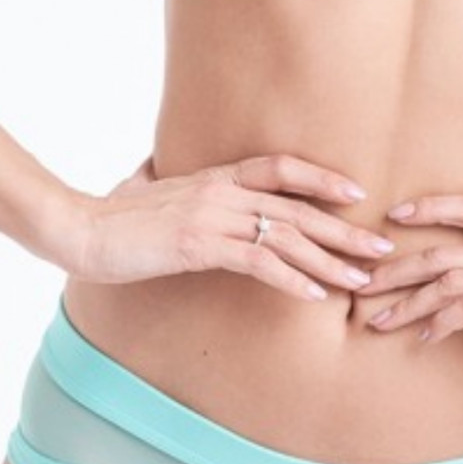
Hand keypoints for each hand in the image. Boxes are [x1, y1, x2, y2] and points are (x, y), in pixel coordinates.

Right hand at [63, 154, 394, 300]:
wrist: (79, 230)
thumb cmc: (114, 215)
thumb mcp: (148, 189)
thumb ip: (165, 179)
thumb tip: (156, 170)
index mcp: (216, 176)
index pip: (281, 169)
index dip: (322, 179)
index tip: (356, 195)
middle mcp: (222, 191)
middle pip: (299, 207)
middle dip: (345, 230)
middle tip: (382, 249)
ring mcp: (212, 216)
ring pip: (287, 237)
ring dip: (329, 261)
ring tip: (361, 279)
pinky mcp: (200, 246)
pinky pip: (258, 262)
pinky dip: (291, 278)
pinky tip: (317, 295)